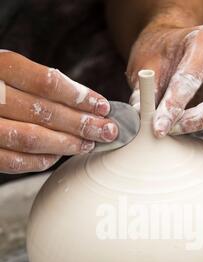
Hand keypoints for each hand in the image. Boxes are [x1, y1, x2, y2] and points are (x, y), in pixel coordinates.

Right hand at [0, 51, 117, 173]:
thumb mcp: (9, 73)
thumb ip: (38, 85)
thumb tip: (87, 105)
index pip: (45, 82)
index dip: (78, 96)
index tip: (102, 106)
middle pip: (43, 112)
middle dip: (81, 124)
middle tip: (106, 131)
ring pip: (30, 138)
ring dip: (65, 144)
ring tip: (88, 144)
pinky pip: (14, 162)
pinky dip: (40, 161)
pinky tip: (58, 157)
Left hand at [127, 24, 202, 141]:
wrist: (181, 52)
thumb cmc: (165, 58)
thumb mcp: (147, 66)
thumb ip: (144, 91)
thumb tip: (138, 119)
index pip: (192, 78)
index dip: (173, 107)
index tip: (158, 129)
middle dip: (201, 120)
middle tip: (175, 130)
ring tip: (195, 124)